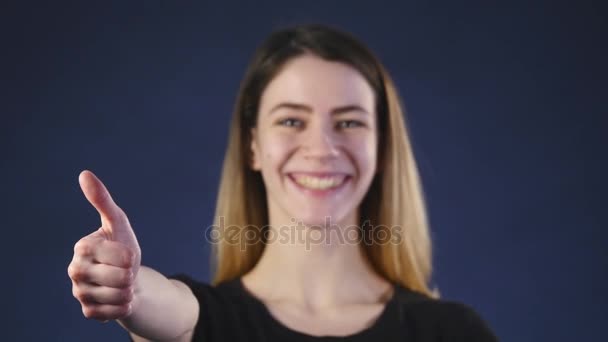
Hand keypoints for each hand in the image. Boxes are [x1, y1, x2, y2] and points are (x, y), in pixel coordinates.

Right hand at [68, 170, 141, 320]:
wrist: (126, 277)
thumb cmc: (121, 246)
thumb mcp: (117, 222)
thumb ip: (102, 200)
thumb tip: (84, 174)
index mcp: (81, 247)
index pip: (123, 256)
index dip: (131, 255)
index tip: (124, 252)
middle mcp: (75, 271)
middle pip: (123, 277)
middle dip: (131, 273)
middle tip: (123, 270)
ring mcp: (80, 293)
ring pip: (121, 295)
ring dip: (129, 289)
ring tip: (121, 282)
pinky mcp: (89, 311)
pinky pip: (118, 311)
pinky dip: (126, 304)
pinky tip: (118, 297)